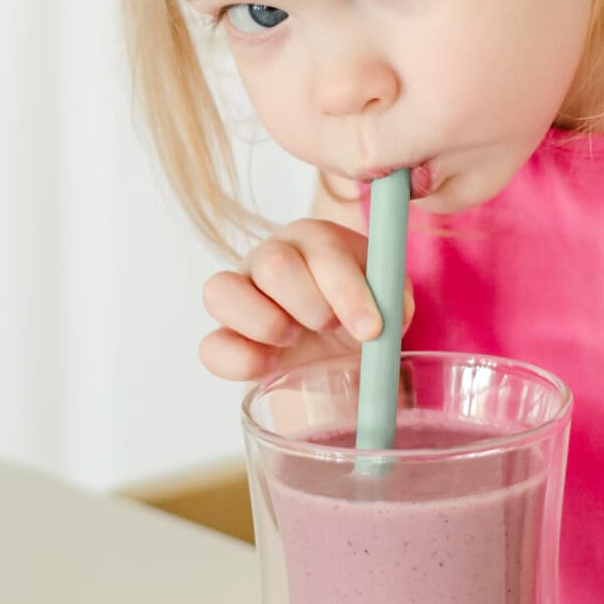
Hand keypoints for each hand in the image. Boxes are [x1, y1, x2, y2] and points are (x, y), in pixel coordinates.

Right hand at [199, 218, 410, 381]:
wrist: (337, 348)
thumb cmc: (359, 314)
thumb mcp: (388, 303)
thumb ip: (394, 299)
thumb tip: (388, 313)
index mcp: (315, 240)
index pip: (323, 249)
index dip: (348, 290)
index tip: (371, 329)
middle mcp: (270, 257)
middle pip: (274, 265)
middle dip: (311, 306)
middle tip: (329, 327)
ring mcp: (239, 294)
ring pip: (222, 291)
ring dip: (269, 324)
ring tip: (295, 340)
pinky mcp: (223, 335)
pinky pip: (209, 345)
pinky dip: (240, 360)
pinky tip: (272, 364)